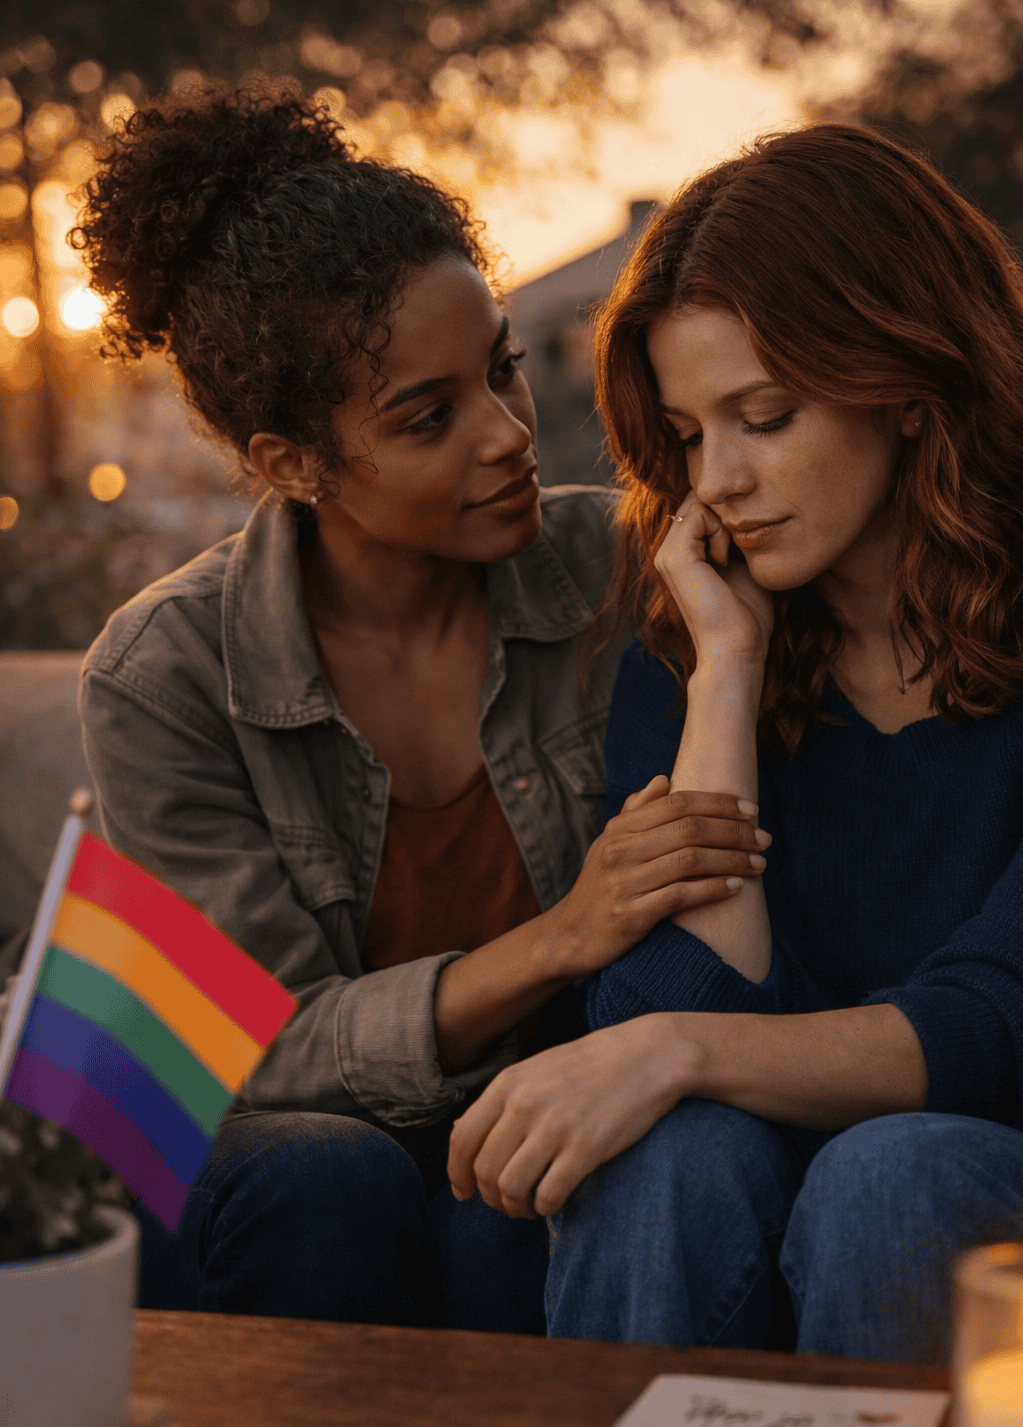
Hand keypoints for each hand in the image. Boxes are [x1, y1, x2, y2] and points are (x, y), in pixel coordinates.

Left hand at [448, 1014, 700, 1216]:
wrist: (645, 1056)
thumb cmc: (589, 1066)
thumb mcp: (535, 1070)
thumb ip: (502, 1100)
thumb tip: (464, 1135)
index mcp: (508, 1084)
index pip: (462, 1138)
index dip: (456, 1173)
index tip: (464, 1192)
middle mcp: (524, 1105)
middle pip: (484, 1170)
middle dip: (490, 1197)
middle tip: (507, 1202)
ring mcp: (555, 1127)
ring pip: (510, 1188)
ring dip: (515, 1206)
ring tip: (529, 1205)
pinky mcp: (585, 1148)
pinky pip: (548, 1195)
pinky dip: (544, 1207)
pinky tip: (552, 1201)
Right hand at [547, 775, 770, 978]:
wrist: (570, 936)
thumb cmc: (600, 886)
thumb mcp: (610, 844)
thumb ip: (636, 812)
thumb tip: (664, 779)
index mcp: (620, 829)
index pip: (677, 803)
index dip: (718, 802)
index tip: (750, 809)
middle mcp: (620, 851)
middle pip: (689, 829)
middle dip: (734, 831)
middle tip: (764, 838)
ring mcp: (624, 883)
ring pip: (690, 860)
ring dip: (732, 860)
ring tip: (759, 863)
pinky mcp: (631, 916)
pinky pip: (681, 896)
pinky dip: (713, 889)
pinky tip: (736, 888)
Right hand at [654, 492, 773, 668]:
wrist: (736, 648)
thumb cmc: (746, 616)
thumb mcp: (743, 566)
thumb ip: (736, 539)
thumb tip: (747, 510)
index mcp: (680, 556)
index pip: (699, 509)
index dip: (726, 517)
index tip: (739, 551)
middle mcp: (667, 553)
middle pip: (696, 501)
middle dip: (723, 515)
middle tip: (735, 552)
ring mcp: (666, 554)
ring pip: (697, 503)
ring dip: (722, 524)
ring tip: (727, 559)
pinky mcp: (674, 556)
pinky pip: (698, 514)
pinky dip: (719, 531)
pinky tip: (722, 561)